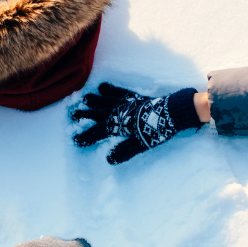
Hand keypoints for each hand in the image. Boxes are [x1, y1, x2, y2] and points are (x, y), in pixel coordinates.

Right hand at [71, 83, 200, 164]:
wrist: (173, 111)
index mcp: (119, 123)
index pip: (99, 131)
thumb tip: (109, 159)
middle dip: (86, 114)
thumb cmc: (158, 129)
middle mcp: (120, 111)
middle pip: (99, 112)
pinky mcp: (135, 97)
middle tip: (73, 114)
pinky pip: (119, 92)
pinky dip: (111, 89)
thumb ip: (124, 151)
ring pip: (107, 100)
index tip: (76, 139)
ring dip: (95, 100)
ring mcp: (127, 102)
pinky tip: (103, 86)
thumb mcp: (142, 144)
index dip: (87, 135)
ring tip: (85, 98)